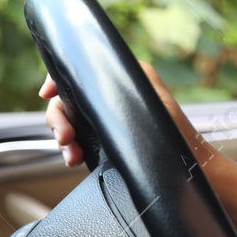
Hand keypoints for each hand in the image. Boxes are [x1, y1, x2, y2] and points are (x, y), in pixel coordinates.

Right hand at [40, 62, 210, 168]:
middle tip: (65, 137)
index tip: (47, 93)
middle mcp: (111, 101)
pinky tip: (74, 159)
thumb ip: (127, 74)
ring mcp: (107, 125)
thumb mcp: (151, 92)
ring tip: (71, 154)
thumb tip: (94, 64)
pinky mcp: (106, 147)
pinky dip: (71, 150)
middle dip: (57, 119)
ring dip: (62, 138)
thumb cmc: (177, 133)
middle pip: (67, 102)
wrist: (190, 171)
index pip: (78, 75)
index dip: (57, 81)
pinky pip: (78, 144)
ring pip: (69, 124)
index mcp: (120, 83)